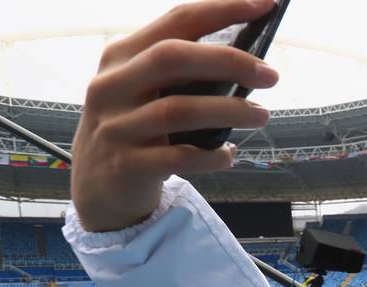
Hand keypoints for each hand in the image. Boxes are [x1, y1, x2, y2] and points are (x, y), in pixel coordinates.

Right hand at [71, 0, 279, 231]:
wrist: (96, 188)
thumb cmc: (136, 127)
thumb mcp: (144, 89)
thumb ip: (182, 71)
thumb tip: (249, 61)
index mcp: (122, 56)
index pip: (177, 20)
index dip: (223, 9)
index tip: (265, 4)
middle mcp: (113, 85)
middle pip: (173, 58)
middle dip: (229, 61)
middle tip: (271, 75)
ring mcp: (116, 126)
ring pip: (178, 109)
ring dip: (229, 110)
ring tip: (261, 115)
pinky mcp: (126, 165)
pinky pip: (179, 157)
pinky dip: (212, 156)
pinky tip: (229, 154)